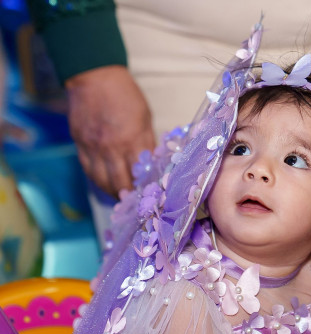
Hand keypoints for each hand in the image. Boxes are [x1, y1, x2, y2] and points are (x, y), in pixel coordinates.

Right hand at [65, 65, 156, 196]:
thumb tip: (153, 162)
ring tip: (121, 197)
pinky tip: (105, 184)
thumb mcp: (145, 116)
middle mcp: (111, 147)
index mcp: (132, 138)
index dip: (146, 186)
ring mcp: (93, 147)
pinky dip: (97, 181)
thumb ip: (148, 141)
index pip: (140, 172)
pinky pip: (88, 170)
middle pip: (120, 182)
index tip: (151, 194)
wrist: (94, 77)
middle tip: (136, 202)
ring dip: (112, 192)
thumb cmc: (125, 95)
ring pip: (101, 181)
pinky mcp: (79, 144)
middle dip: (129, 196)